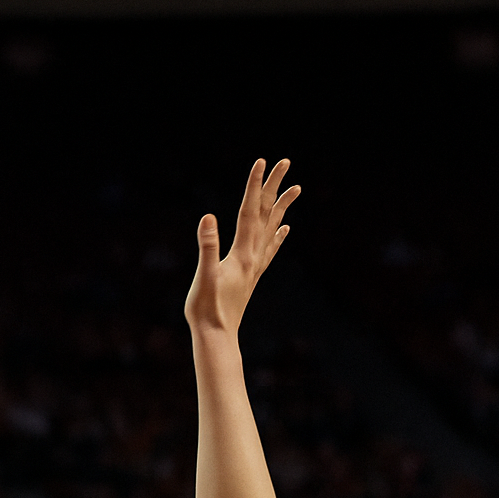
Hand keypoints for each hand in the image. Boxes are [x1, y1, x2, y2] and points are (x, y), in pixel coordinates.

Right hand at [184, 158, 300, 333]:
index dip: (254, 185)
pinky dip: (278, 235)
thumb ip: (207, 246)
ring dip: (282, 206)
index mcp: (242, 253)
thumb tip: (208, 217)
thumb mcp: (203, 276)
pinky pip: (270, 249)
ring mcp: (254, 266)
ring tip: (295, 188)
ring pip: (272, 228)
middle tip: (285, 162)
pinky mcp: (251, 276)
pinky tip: (285, 229)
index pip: (248, 211)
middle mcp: (253, 256)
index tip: (261, 161)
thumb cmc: (206, 309)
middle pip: (265, 213)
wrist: (217, 336)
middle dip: (274, 186)